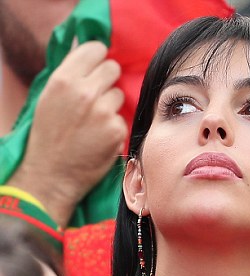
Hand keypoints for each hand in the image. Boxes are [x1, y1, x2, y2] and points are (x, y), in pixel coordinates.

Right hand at [8, 41, 127, 227]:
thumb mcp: (50, 97)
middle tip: (97, 96)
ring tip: (94, 122)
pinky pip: (122, 118)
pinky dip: (114, 127)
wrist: (52, 174)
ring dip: (111, 105)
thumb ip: (71, 75)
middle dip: (107, 80)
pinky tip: (99, 137)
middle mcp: (85, 92)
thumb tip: (92, 56)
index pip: (96, 49)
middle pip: (113, 69)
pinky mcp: (116, 130)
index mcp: (65, 79)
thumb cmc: (49, 136)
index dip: (98, 58)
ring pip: (119, 95)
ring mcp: (103, 112)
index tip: (97, 67)